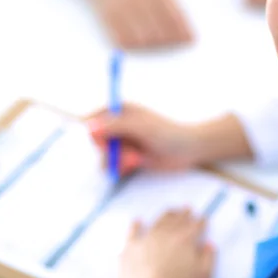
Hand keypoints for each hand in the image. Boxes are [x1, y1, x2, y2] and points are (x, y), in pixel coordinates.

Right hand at [18, 0, 192, 49]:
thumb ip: (172, 5)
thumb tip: (188, 33)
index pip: (175, 17)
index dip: (184, 32)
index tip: (190, 41)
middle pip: (161, 31)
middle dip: (169, 41)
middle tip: (170, 42)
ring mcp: (122, 6)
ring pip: (144, 38)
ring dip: (151, 45)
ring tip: (153, 41)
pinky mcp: (107, 15)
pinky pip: (123, 39)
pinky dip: (132, 44)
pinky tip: (135, 41)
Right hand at [87, 103, 203, 175]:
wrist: (188, 150)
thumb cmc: (167, 133)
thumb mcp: (140, 127)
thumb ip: (114, 126)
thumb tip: (88, 127)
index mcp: (120, 110)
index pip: (92, 120)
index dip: (96, 135)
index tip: (106, 143)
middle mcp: (119, 124)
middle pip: (96, 141)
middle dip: (110, 151)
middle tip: (128, 153)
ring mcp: (124, 141)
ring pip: (103, 155)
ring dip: (118, 161)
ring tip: (136, 160)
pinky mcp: (128, 156)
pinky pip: (113, 165)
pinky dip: (122, 167)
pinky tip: (137, 164)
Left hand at [119, 209, 213, 277]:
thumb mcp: (203, 275)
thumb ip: (209, 257)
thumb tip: (209, 245)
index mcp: (185, 239)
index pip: (196, 225)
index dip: (201, 221)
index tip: (203, 218)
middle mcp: (166, 234)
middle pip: (178, 219)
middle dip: (184, 213)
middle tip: (187, 208)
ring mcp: (147, 238)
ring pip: (158, 221)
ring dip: (166, 215)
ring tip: (170, 211)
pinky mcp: (131, 247)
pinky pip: (133, 232)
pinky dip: (136, 225)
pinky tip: (138, 220)